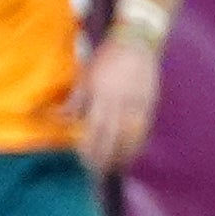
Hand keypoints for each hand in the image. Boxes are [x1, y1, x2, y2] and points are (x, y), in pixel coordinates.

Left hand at [72, 31, 163, 176]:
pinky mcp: (151, 103)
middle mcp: (122, 102)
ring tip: (116, 168)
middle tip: (98, 173)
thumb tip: (63, 119)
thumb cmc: (107, 57)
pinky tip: (133, 152)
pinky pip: (144, 129)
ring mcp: (139, 104)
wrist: (138, 42)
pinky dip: (138, 143)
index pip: (96, 130)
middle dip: (106, 157)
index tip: (85, 163)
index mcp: (103, 95)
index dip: (91, 149)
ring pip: (132, 136)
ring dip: (123, 155)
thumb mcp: (86, 76)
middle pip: (114, 137)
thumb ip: (77, 100)